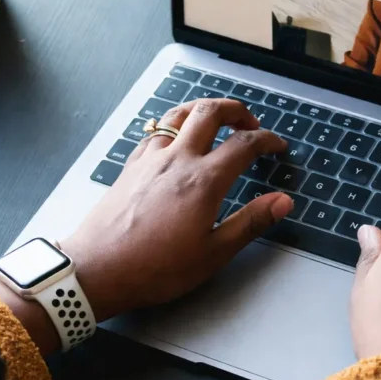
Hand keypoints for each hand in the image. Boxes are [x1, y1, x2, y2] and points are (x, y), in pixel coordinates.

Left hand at [61, 98, 292, 322]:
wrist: (97, 270)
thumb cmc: (154, 268)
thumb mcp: (213, 254)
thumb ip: (250, 222)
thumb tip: (282, 202)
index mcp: (203, 180)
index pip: (244, 144)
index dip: (266, 139)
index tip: (276, 145)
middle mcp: (177, 159)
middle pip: (210, 112)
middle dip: (235, 109)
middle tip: (249, 122)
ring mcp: (149, 159)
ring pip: (178, 115)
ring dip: (202, 109)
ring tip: (215, 119)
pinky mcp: (130, 167)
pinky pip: (154, 132)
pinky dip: (173, 126)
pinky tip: (174, 139)